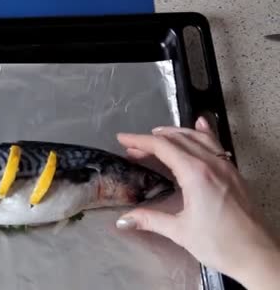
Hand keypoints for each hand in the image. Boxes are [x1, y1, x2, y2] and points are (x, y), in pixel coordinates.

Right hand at [115, 117, 279, 288]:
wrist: (258, 256)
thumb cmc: (221, 244)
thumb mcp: (180, 231)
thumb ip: (150, 220)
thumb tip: (123, 221)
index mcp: (196, 174)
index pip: (162, 147)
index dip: (139, 140)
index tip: (122, 138)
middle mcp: (212, 164)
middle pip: (177, 139)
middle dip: (152, 139)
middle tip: (133, 146)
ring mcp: (226, 166)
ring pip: (197, 137)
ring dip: (174, 133)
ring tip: (157, 135)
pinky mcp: (234, 173)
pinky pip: (215, 144)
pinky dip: (202, 133)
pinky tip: (199, 125)